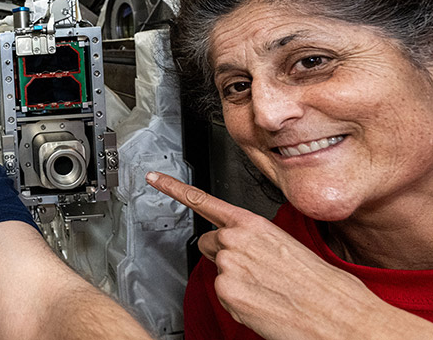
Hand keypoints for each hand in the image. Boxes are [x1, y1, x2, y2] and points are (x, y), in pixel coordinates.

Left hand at [145, 172, 427, 339]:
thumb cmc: (322, 284)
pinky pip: (223, 296)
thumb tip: (240, 249)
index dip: (174, 188)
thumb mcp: (286, 246)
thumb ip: (255, 240)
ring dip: (234, 281)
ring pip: (217, 272)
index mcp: (252, 223)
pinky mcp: (226, 291)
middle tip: (257, 272)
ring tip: (267, 290)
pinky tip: (264, 304)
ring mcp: (227, 265)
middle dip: (225, 256)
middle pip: (208, 244)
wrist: (339, 315)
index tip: (153, 178)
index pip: (204, 202)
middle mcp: (234, 239)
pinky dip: (239, 302)